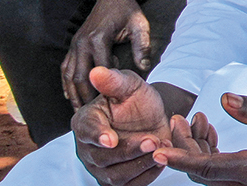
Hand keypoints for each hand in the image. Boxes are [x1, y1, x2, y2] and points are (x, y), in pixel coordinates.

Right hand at [63, 0, 152, 107]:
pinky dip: (66, 83)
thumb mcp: (140, 26)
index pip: (99, 71)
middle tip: (89, 117)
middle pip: (79, 77)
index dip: (102, 90)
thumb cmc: (129, 11)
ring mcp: (75, 43)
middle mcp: (82, 43)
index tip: (107, 107)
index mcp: (99, 40)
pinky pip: (65, 67)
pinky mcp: (73, 44)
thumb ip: (142, 46)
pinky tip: (69, 95)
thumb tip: (145, 68)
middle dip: (83, 98)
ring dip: (71, 94)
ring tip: (77, 112)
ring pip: (68, 74)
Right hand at [73, 67, 172, 185]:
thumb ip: (114, 80)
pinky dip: (146, 175)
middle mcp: (88, 148)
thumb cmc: (136, 101)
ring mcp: (100, 167)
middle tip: (152, 139)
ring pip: (115, 175)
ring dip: (140, 164)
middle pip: (103, 157)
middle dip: (129, 150)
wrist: (152, 119)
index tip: (111, 138)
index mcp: (85, 121)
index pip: (86, 130)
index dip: (98, 135)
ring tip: (161, 148)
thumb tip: (96, 71)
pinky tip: (161, 161)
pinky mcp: (116, 180)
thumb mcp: (130, 85)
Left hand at [153, 93, 246, 185]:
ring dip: (195, 150)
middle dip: (184, 147)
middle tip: (178, 119)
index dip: (179, 159)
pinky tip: (209, 134)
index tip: (157, 151)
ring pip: (208, 175)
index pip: (206, 168)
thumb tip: (224, 99)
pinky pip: (218, 175)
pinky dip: (208, 156)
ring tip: (195, 121)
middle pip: (201, 173)